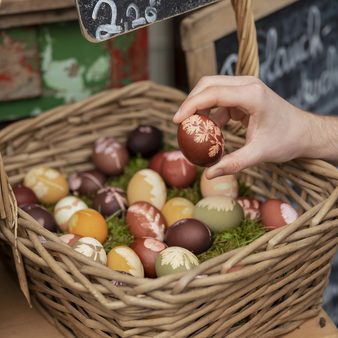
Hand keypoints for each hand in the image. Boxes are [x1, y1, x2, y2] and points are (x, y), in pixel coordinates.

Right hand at [173, 76, 314, 178]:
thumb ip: (233, 164)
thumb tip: (209, 174)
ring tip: (192, 128)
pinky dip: (210, 112)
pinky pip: (219, 99)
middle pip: (208, 84)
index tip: (177, 121)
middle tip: (180, 124)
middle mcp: (247, 84)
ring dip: (199, 106)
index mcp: (252, 94)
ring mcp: (245, 87)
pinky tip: (210, 129)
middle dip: (191, 102)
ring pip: (212, 89)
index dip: (191, 106)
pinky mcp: (243, 94)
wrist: (304, 132)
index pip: (213, 93)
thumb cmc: (286, 140)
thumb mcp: (260, 154)